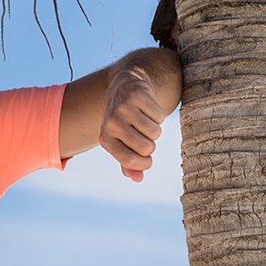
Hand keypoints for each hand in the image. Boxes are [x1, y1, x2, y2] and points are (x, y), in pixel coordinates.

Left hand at [99, 66, 168, 181]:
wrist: (122, 86)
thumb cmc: (123, 121)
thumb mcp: (121, 143)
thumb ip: (128, 163)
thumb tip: (138, 179)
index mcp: (105, 138)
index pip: (130, 161)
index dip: (144, 165)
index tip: (147, 162)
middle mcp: (111, 123)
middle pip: (146, 148)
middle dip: (151, 145)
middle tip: (144, 136)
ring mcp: (123, 107)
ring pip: (155, 132)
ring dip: (155, 130)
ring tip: (145, 121)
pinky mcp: (137, 94)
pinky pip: (159, 116)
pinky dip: (159, 115)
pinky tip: (148, 109)